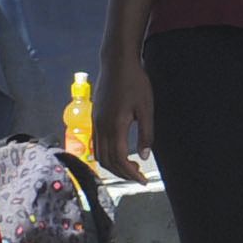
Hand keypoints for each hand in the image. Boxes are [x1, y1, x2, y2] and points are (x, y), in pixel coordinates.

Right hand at [93, 54, 156, 180]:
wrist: (117, 62)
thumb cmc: (135, 82)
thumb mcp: (146, 108)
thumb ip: (146, 134)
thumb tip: (144, 156)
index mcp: (114, 125)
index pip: (119, 159)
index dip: (130, 173)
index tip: (143, 180)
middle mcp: (101, 126)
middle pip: (107, 160)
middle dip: (122, 173)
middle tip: (139, 177)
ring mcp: (95, 122)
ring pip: (99, 154)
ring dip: (114, 165)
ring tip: (131, 168)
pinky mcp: (95, 117)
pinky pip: (97, 143)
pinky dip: (107, 154)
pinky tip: (120, 154)